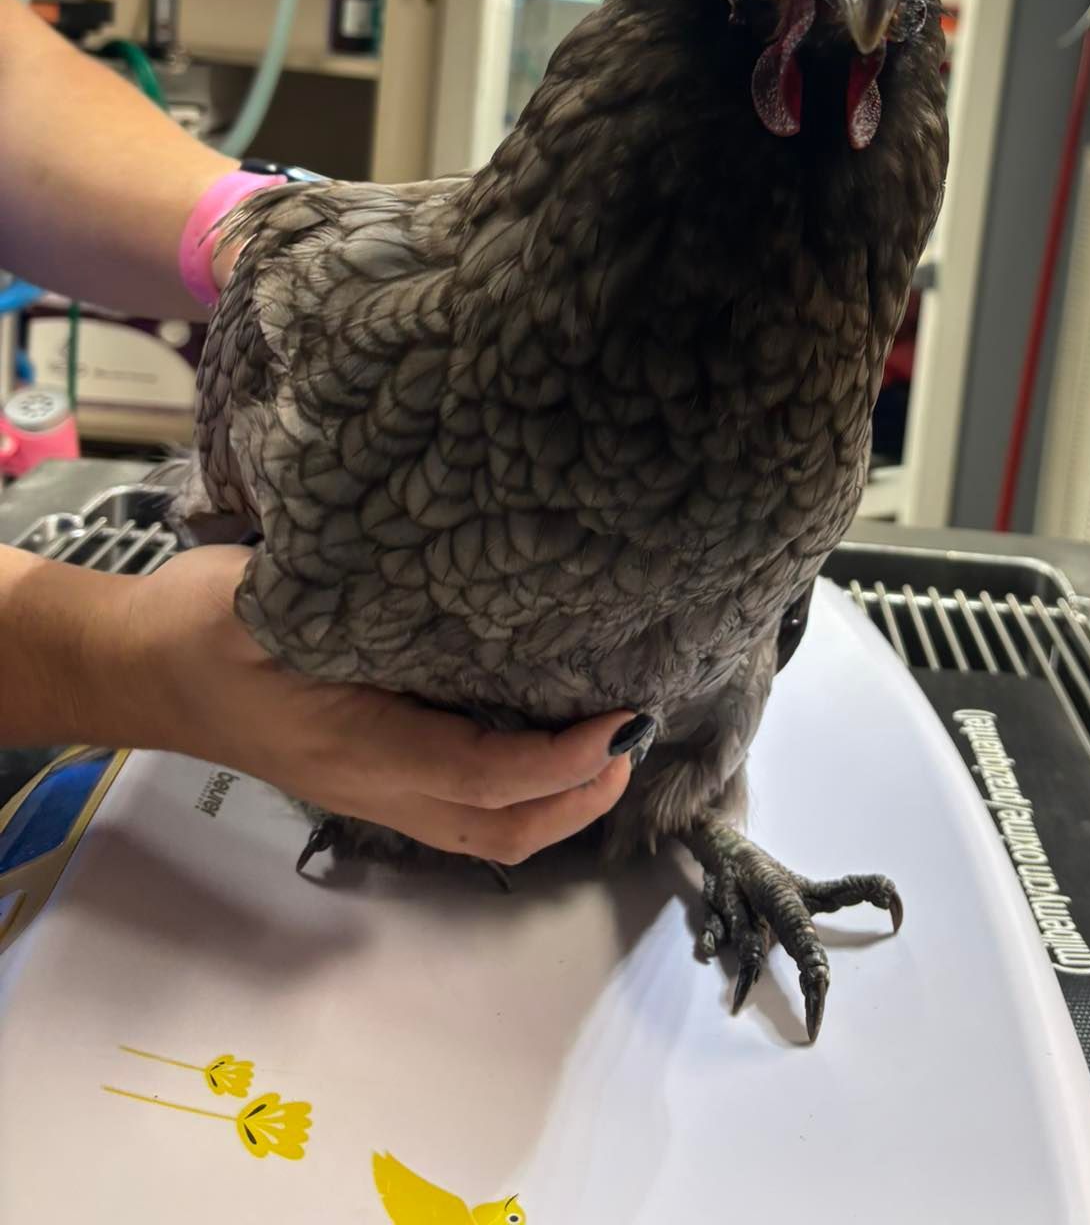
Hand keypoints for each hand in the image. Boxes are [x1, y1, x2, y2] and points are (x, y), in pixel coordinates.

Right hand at [107, 547, 639, 863]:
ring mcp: (372, 792)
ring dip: (556, 802)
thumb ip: (350, 597)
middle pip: (499, 830)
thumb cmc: (206, 623)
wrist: (141, 668)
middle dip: (578, 797)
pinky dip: (521, 789)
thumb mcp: (271, 598)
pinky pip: (462, 807)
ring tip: (609, 743)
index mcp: (357, 748)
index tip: (620, 717)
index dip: (561, 760)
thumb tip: (444, 571)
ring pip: (484, 830)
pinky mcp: (371, 778)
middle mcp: (374, 786)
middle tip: (634, 736)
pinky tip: (548, 735)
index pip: (483, 776)